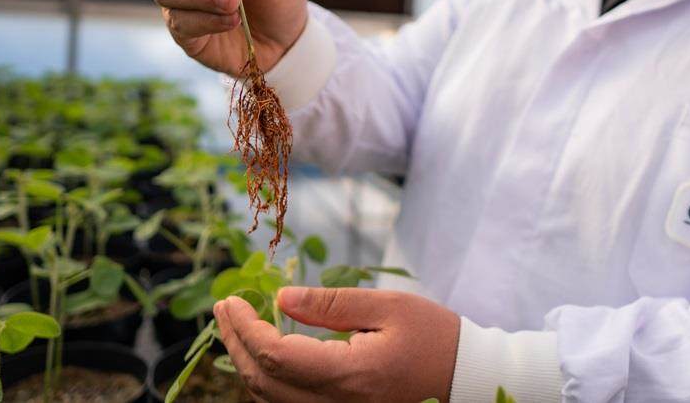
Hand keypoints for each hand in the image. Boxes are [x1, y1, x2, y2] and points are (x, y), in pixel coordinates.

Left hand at [214, 287, 460, 402]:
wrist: (464, 378)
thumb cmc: (433, 337)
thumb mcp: (388, 307)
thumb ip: (332, 304)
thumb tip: (283, 297)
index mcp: (350, 376)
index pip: (275, 357)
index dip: (246, 328)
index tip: (232, 300)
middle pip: (264, 384)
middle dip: (236, 344)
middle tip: (225, 309)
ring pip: (271, 401)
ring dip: (246, 364)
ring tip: (238, 328)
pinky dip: (267, 382)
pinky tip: (264, 355)